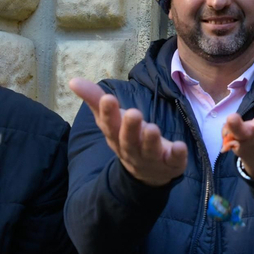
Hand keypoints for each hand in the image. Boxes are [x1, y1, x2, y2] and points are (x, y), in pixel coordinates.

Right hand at [69, 79, 189, 185]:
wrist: (147, 172)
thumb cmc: (126, 137)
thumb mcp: (111, 119)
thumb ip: (95, 99)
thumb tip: (73, 80)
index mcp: (115, 136)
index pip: (109, 125)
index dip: (107, 113)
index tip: (108, 98)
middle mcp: (131, 148)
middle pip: (128, 139)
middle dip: (130, 127)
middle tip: (133, 112)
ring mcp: (150, 158)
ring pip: (149, 150)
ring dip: (151, 140)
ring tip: (152, 128)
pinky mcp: (170, 163)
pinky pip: (173, 161)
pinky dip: (177, 155)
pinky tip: (180, 146)